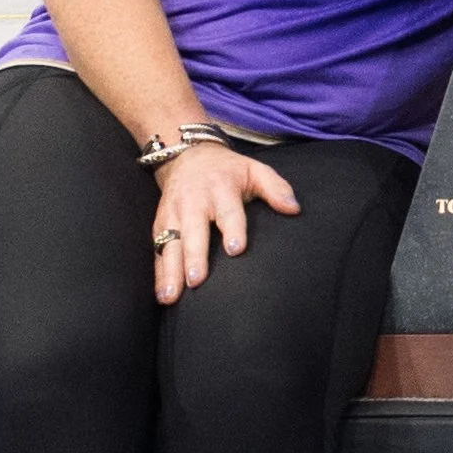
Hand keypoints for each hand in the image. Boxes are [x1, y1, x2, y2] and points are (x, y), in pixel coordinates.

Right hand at [151, 143, 300, 305]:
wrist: (188, 156)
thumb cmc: (229, 171)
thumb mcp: (255, 170)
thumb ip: (276, 189)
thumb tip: (294, 209)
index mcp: (220, 188)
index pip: (228, 211)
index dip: (232, 229)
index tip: (235, 249)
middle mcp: (194, 201)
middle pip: (193, 230)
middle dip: (194, 255)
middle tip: (197, 280)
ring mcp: (174, 213)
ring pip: (170, 243)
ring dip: (171, 271)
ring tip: (173, 296)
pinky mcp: (161, 223)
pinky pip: (158, 249)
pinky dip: (159, 273)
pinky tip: (164, 294)